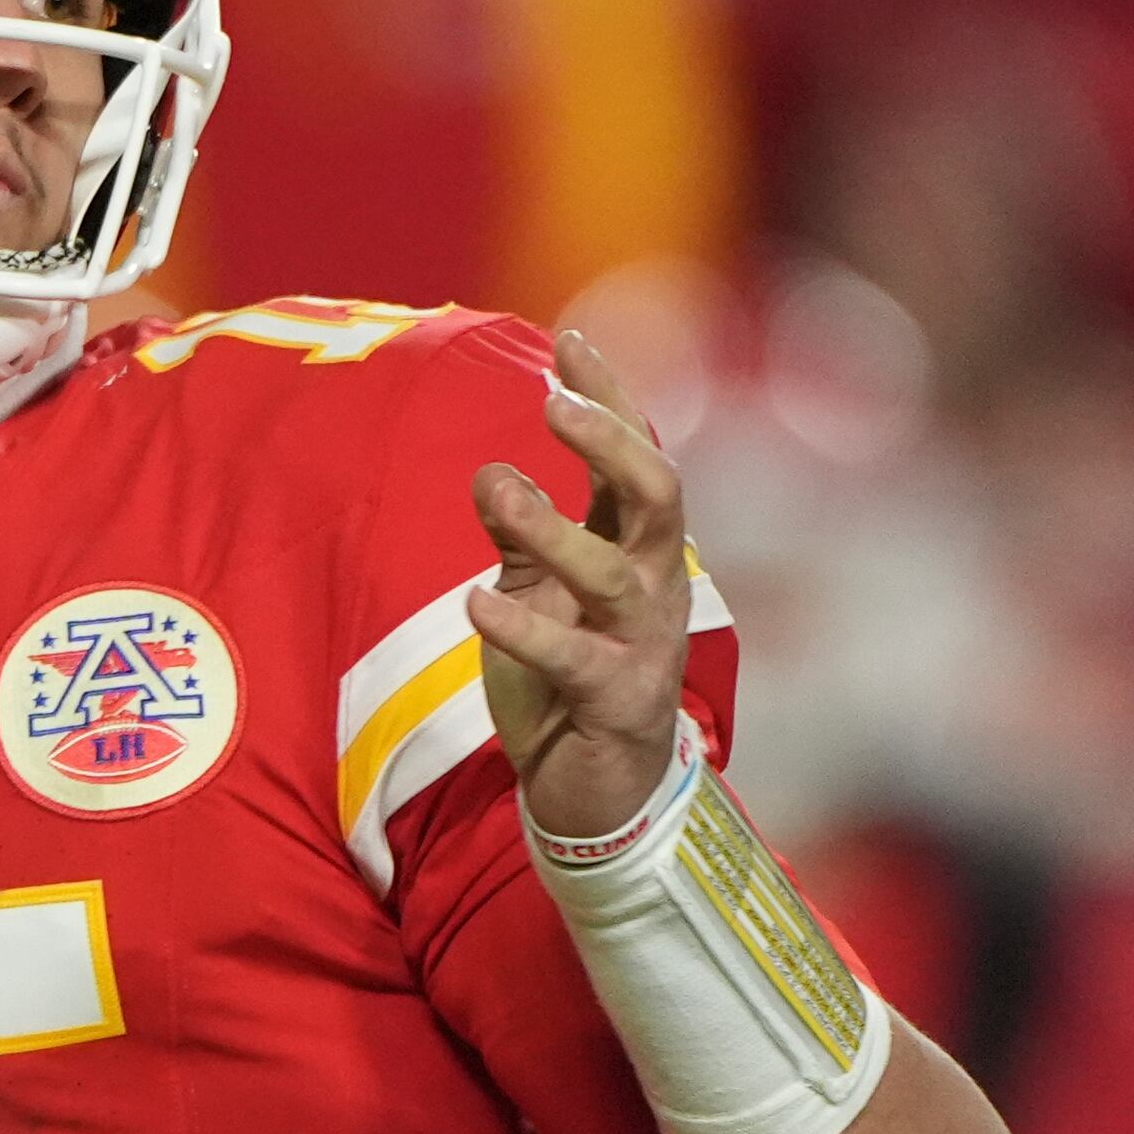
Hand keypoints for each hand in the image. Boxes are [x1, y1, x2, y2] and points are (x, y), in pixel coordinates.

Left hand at [466, 328, 692, 842]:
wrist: (595, 794)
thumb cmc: (566, 682)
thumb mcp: (536, 593)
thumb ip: (518, 534)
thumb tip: (492, 473)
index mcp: (635, 548)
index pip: (632, 455)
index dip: (609, 397)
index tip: (570, 339)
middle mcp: (654, 585)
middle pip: (657, 493)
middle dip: (611, 441)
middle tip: (554, 401)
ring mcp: (644, 644)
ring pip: (616, 572)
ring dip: (556, 529)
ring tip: (497, 490)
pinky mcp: (620, 703)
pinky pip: (576, 660)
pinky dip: (526, 630)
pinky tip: (476, 604)